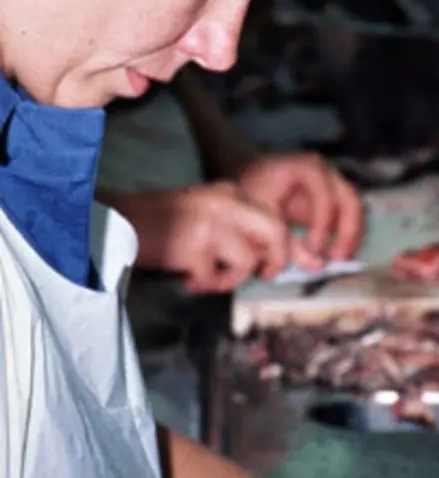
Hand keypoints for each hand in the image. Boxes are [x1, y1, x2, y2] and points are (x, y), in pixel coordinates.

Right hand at [116, 183, 320, 292]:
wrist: (117, 221)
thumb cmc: (162, 224)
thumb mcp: (208, 214)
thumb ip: (239, 229)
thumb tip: (271, 260)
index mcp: (230, 192)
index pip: (274, 217)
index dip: (281, 247)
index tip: (270, 265)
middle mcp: (225, 202)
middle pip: (275, 232)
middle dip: (276, 260)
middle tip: (262, 275)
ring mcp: (209, 223)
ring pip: (248, 260)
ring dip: (231, 279)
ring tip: (208, 278)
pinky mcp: (192, 246)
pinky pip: (214, 278)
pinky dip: (203, 285)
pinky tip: (188, 279)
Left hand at [238, 153, 364, 260]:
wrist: (251, 182)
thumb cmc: (253, 196)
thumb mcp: (263, 218)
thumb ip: (287, 243)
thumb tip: (316, 265)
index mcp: (304, 168)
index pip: (324, 196)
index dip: (322, 225)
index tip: (314, 250)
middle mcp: (325, 172)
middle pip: (349, 200)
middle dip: (346, 232)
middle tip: (336, 259)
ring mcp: (333, 182)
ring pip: (355, 209)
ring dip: (351, 236)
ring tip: (338, 260)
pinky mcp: (335, 197)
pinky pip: (350, 217)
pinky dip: (347, 236)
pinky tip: (336, 254)